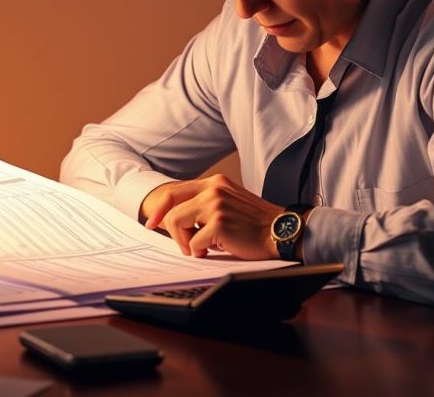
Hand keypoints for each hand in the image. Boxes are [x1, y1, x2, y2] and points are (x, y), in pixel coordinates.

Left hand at [140, 174, 281, 259]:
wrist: (280, 231)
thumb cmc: (255, 223)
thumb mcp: (228, 203)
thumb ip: (204, 204)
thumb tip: (174, 219)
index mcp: (215, 182)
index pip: (175, 191)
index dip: (159, 209)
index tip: (152, 223)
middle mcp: (213, 188)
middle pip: (171, 208)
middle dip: (171, 230)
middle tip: (182, 244)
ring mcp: (216, 204)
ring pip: (177, 223)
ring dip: (185, 242)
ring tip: (202, 248)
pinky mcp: (219, 223)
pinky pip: (194, 242)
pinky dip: (201, 251)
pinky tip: (215, 250)